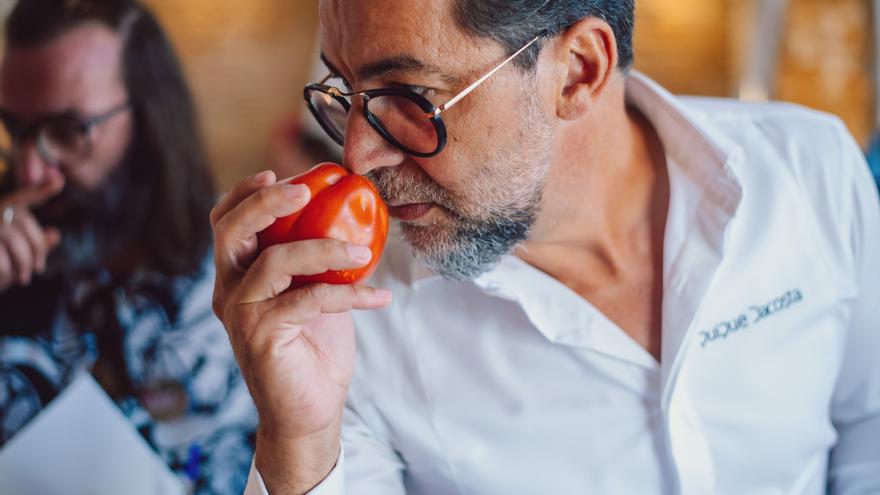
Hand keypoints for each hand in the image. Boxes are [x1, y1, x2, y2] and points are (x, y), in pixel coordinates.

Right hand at [0, 171, 63, 291]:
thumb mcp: (17, 254)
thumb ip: (36, 243)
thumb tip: (55, 234)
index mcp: (2, 209)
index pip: (22, 196)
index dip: (39, 189)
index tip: (58, 179)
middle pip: (24, 226)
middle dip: (37, 250)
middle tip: (39, 268)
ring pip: (14, 243)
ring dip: (23, 264)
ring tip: (24, 278)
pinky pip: (0, 259)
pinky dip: (5, 271)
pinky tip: (3, 279)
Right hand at [210, 170, 391, 492]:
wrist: (309, 410)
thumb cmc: (313, 348)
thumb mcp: (314, 292)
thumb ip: (314, 260)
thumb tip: (350, 219)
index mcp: (237, 276)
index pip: (225, 223)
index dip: (245, 194)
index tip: (278, 174)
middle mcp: (229, 291)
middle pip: (231, 231)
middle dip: (267, 202)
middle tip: (306, 189)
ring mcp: (241, 314)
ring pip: (274, 261)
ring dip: (324, 248)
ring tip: (363, 255)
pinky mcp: (261, 336)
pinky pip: (309, 299)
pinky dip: (349, 295)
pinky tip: (379, 298)